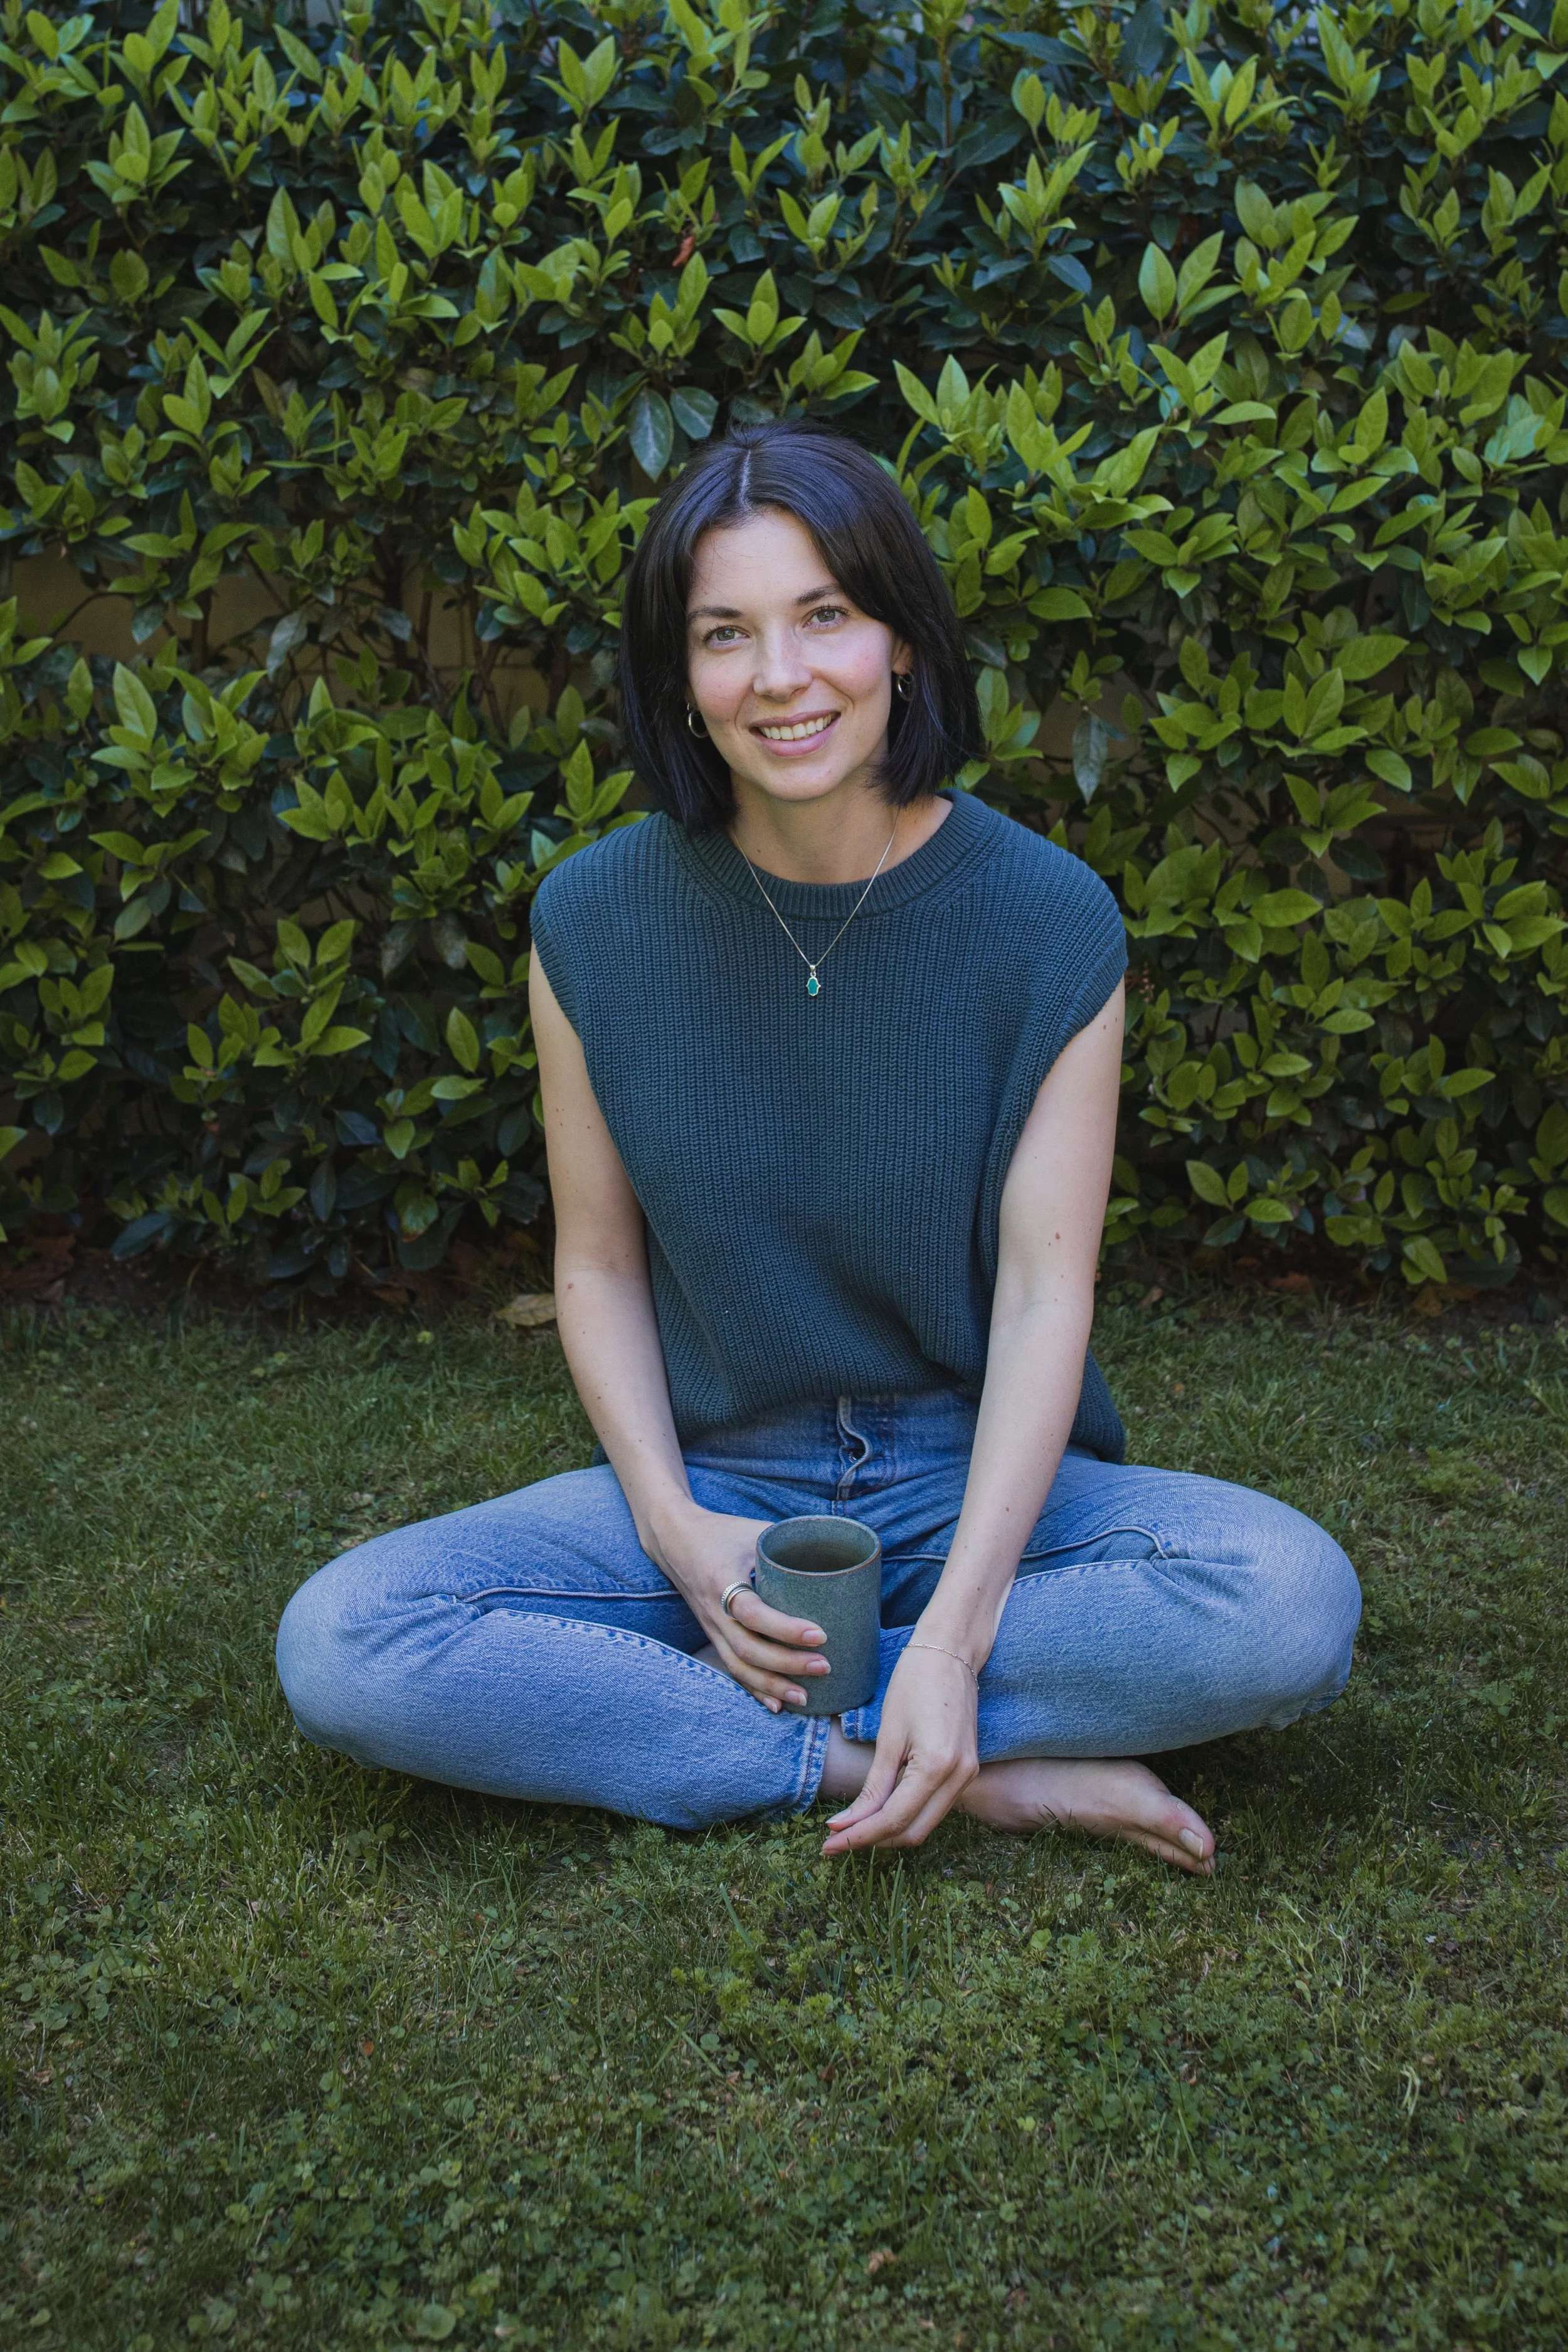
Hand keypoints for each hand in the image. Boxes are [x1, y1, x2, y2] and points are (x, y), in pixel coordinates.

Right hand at [658, 1503, 831, 1712]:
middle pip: (748, 1650)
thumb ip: (789, 1549)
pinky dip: (755, 1690)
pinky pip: (732, 1669)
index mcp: (722, 1581)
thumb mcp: (754, 1532)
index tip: (820, 1634)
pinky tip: (777, 1704)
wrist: (674, 1539)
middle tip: (824, 1666)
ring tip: (806, 1696)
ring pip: (739, 1667)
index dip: (786, 1629)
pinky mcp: (713, 1636)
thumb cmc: (721, 1532)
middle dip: (787, 1664)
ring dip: (772, 1685)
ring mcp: (711, 1628)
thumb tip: (837, 1561)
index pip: (753, 1614)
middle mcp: (713, 1611)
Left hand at [821, 1641, 978, 1852]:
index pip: (894, 1819)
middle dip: (872, 1840)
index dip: (860, 1836)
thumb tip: (848, 1823)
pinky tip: (879, 1809)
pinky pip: (935, 1805)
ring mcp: (968, 1773)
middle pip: (913, 1831)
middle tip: (834, 1841)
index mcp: (938, 1766)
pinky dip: (907, 1813)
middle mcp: (960, 1776)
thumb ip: (874, 1785)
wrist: (951, 1650)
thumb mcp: (889, 1734)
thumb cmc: (915, 1681)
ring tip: (851, 1829)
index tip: (828, 1843)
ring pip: (926, 1822)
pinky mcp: (966, 1768)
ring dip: (889, 1830)